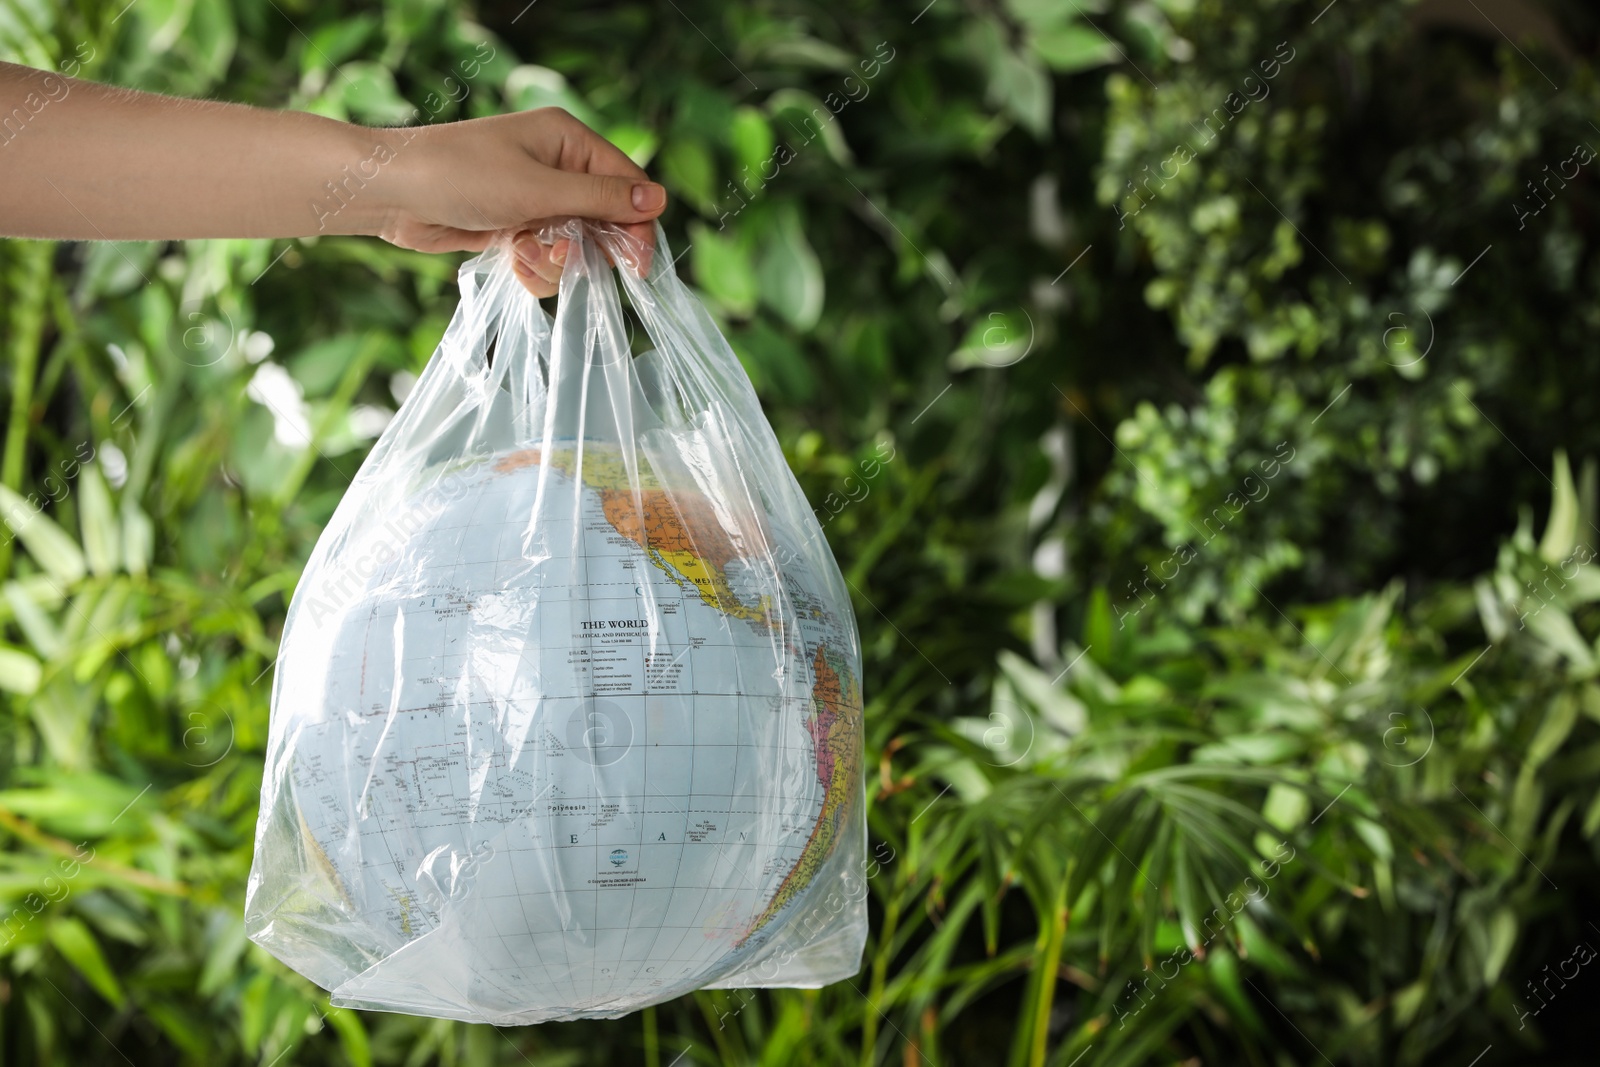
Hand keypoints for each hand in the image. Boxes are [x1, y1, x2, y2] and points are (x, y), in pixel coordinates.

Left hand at [377, 107, 666, 296]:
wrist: (392, 193)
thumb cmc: (461, 176)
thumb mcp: (539, 189)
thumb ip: (601, 199)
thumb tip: (659, 200)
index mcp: (569, 141)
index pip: (627, 185)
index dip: (636, 226)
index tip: (637, 267)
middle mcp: (557, 166)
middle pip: (605, 218)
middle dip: (588, 247)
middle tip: (564, 257)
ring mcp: (536, 198)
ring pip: (576, 244)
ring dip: (557, 261)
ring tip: (525, 255)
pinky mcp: (516, 225)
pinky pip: (547, 256)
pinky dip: (535, 266)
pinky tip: (513, 261)